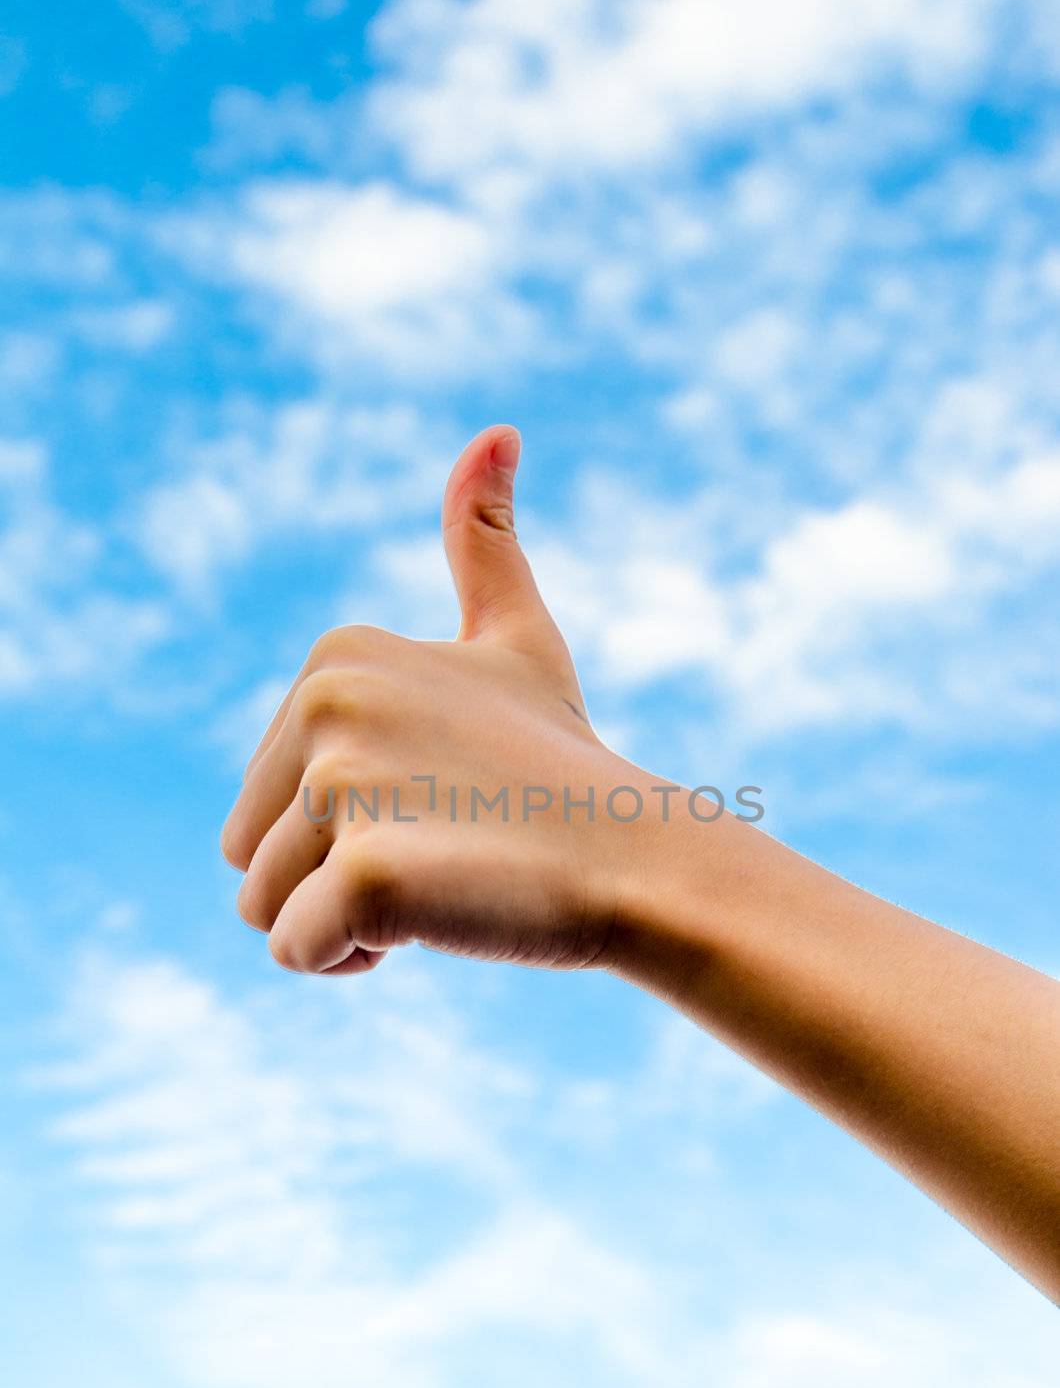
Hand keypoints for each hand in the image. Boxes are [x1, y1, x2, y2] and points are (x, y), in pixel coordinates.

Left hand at [221, 425, 654, 974]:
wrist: (638, 857)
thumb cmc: (565, 763)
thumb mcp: (518, 637)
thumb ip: (485, 541)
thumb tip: (495, 430)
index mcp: (337, 654)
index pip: (267, 792)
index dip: (345, 821)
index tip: (440, 798)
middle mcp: (326, 703)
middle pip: (246, 850)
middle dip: (327, 876)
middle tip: (441, 848)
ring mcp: (342, 784)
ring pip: (260, 908)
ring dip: (341, 923)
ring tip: (440, 882)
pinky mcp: (363, 871)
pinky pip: (297, 949)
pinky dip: (353, 957)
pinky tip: (436, 919)